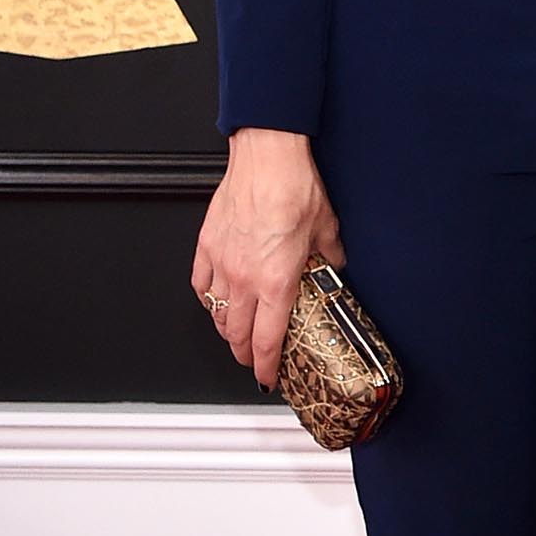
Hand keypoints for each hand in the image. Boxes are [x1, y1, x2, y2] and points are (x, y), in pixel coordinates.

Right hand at [191, 129, 344, 389]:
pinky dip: (206, 299)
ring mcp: (221, 264)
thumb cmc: (293, 187)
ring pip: (215, 313)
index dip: (266, 366)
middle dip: (244, 355)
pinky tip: (214, 300)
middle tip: (253, 360)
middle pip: (236, 335)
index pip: (267, 340)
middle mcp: (244, 279)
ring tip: (235, 334)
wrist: (266, 157)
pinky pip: (200, 285)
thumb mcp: (327, 229)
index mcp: (276, 282)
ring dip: (225, 330)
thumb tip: (334, 266)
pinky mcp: (207, 246)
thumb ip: (330, 257)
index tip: (269, 377)